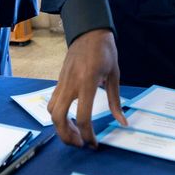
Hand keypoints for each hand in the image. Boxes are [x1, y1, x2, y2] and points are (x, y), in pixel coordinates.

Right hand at [47, 29, 126, 147]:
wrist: (89, 31)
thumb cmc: (105, 51)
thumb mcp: (115, 75)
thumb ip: (115, 101)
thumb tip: (122, 123)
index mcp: (87, 82)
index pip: (83, 116)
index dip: (88, 135)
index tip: (94, 143)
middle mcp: (71, 83)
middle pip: (58, 117)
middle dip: (67, 136)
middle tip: (80, 143)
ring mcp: (62, 82)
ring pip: (51, 111)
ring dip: (60, 127)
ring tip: (75, 133)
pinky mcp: (59, 80)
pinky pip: (52, 101)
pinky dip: (58, 115)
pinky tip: (69, 118)